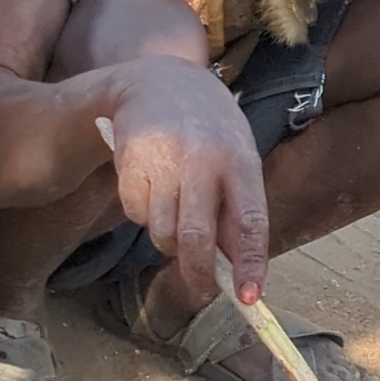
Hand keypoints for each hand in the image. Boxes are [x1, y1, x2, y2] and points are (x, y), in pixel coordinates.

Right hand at [111, 56, 268, 304]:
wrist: (158, 82)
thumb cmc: (208, 132)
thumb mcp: (236, 157)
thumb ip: (238, 209)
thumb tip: (237, 270)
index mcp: (240, 160)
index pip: (250, 221)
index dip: (250, 264)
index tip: (248, 298)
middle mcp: (202, 160)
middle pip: (196, 237)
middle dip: (198, 273)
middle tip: (201, 286)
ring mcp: (162, 161)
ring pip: (162, 234)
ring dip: (168, 240)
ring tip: (175, 212)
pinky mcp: (129, 163)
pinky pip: (136, 216)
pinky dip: (144, 216)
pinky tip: (152, 188)